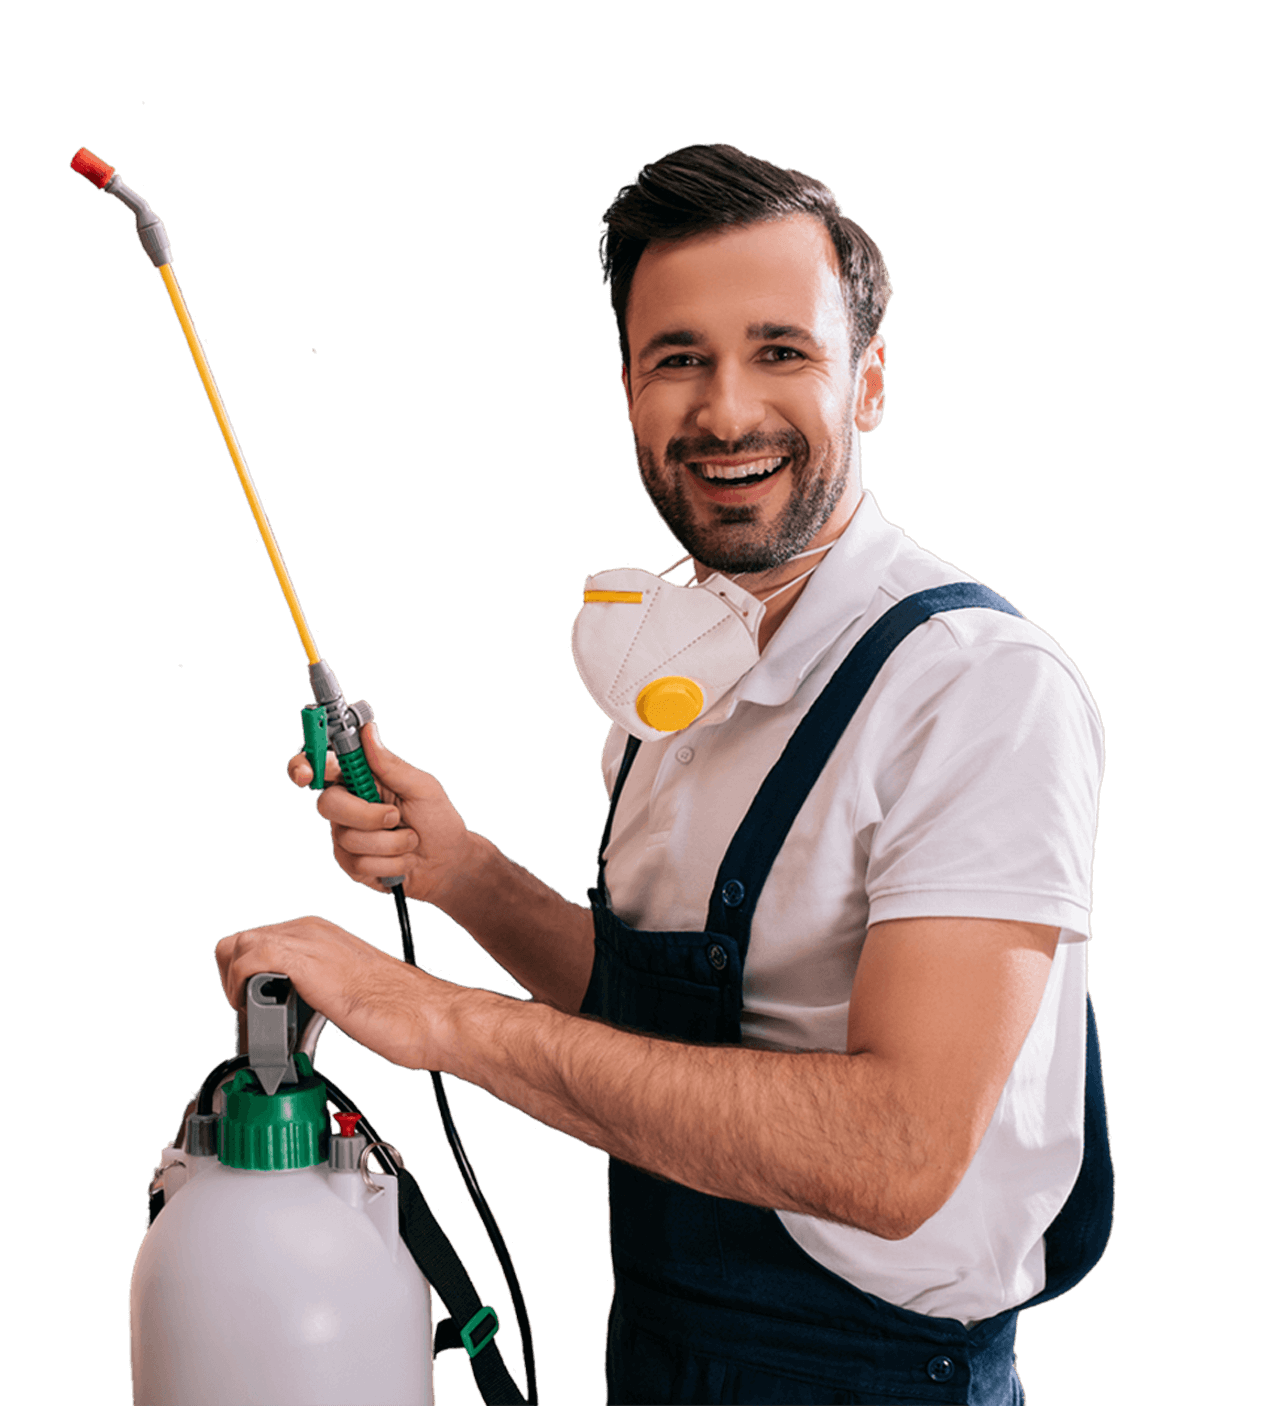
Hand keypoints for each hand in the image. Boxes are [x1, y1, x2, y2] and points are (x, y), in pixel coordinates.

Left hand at [214, 915, 460, 1071]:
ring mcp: (310, 942)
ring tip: (254, 1013)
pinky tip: (259, 1009)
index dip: (245, 976)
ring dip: (234, 982)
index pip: (257, 941)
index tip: (254, 1005)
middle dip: (234, 979)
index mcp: (322, 933)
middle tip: (251, 1011)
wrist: (427, 1016)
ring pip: (239, 944)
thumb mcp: (345, 989)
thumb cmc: (400, 1008)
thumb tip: (290, 1011)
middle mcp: (313, 930)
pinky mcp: (308, 963)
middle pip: (241, 940)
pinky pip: (250, 958)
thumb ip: (316, 987)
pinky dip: (241, 986)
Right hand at [288, 720, 472, 906]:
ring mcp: (346, 834)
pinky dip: (391, 862)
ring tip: (409, 839)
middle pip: (328, 804)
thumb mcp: (422, 786)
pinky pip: (359, 863)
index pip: (322, 766)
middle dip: (366, 814)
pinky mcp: (351, 862)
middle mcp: (348, 803)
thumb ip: (390, 764)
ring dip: (391, 842)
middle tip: (395, 816)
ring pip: (349, 838)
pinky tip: (402, 859)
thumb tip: (367, 732)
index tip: (307, 773)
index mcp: (362, 777)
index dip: (304, 765)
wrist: (447, 861)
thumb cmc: (437, 819)